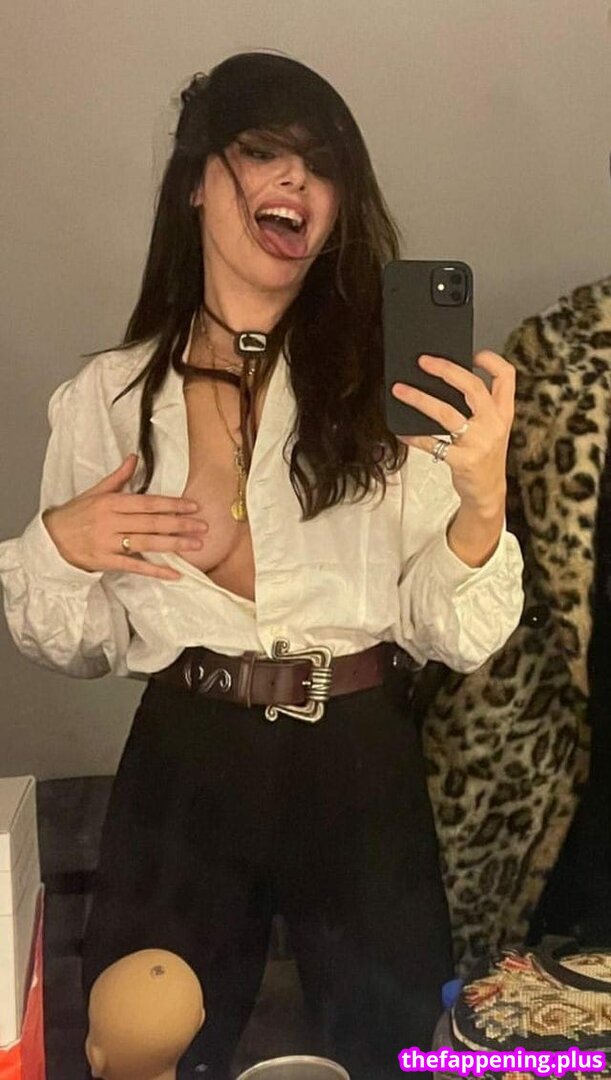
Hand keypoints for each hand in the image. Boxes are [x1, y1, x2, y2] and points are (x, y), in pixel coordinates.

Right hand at [43, 454, 207, 580]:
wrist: (51, 540)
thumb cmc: (76, 514)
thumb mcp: (95, 492)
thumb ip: (118, 477)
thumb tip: (134, 457)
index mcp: (110, 502)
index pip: (147, 503)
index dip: (172, 504)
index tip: (192, 506)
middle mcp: (111, 522)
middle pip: (151, 523)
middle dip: (180, 524)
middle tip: (203, 527)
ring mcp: (108, 543)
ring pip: (147, 543)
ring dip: (174, 545)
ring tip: (196, 545)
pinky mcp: (106, 562)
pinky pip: (135, 566)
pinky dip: (156, 570)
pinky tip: (175, 573)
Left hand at [391, 350, 514, 513]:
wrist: (488, 492)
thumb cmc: (485, 457)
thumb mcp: (493, 429)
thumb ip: (479, 407)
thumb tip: (445, 381)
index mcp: (503, 412)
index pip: (506, 377)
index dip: (491, 360)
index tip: (473, 353)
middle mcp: (494, 424)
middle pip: (472, 387)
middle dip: (446, 370)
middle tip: (423, 361)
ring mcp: (479, 443)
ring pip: (446, 412)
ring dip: (420, 399)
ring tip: (400, 390)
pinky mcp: (463, 461)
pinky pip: (433, 443)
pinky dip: (414, 436)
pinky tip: (401, 432)